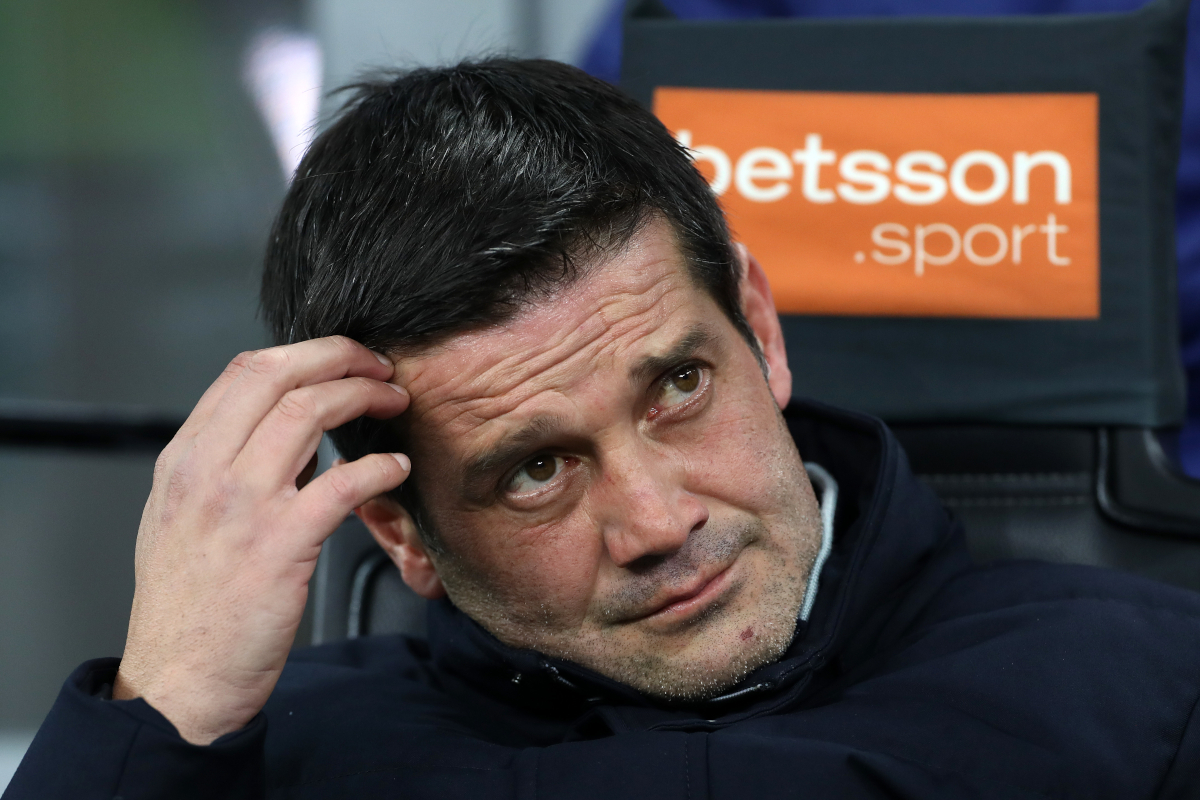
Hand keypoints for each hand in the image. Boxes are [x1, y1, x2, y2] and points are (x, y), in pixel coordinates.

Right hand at [112, 336, 409, 743]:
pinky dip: (378, 468)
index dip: (305, 352)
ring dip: (364, 397)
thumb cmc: (188, 605)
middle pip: (277, 375)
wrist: (179, 681)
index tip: (344, 359)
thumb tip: (291, 430)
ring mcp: (242, 506)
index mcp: (184, 460)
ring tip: (395, 403)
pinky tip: (397, 470)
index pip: (244, 371)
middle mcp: (207, 471)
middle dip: (340, 357)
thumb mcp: (183, 518)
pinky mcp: (280, 546)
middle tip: (380, 366)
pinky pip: (341, 484)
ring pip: (309, 412)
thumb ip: (226, 467)